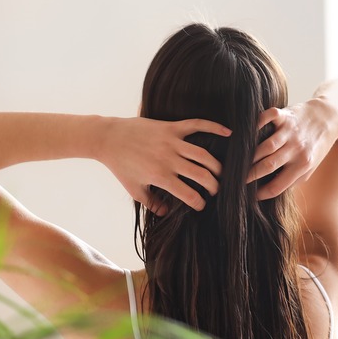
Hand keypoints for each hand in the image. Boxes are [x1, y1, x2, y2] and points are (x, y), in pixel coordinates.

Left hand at [99, 117, 230, 214]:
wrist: (108, 138)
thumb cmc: (121, 166)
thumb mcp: (134, 189)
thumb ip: (151, 203)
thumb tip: (166, 213)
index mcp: (160, 177)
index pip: (189, 194)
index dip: (199, 203)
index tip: (202, 206)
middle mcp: (169, 159)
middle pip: (202, 175)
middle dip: (214, 186)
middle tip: (216, 191)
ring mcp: (171, 142)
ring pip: (204, 155)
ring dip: (217, 166)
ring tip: (220, 173)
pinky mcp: (171, 127)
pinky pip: (197, 125)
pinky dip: (214, 127)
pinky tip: (228, 132)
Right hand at [247, 100, 337, 199]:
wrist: (329, 117)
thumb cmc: (316, 145)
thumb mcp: (310, 167)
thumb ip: (293, 178)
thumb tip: (269, 190)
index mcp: (303, 165)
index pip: (278, 186)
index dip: (261, 194)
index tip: (250, 196)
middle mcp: (297, 149)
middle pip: (268, 166)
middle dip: (249, 175)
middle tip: (236, 180)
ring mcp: (290, 132)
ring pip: (265, 146)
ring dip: (249, 155)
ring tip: (237, 162)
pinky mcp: (286, 115)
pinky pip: (268, 118)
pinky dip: (257, 123)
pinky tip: (247, 132)